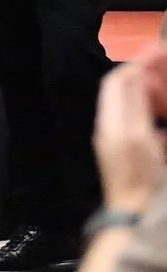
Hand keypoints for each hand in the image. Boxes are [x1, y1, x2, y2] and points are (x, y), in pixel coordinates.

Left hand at [94, 46, 166, 212]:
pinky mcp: (137, 158)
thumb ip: (135, 105)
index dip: (136, 65)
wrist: (136, 219)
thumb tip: (135, 73)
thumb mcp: (138, 137)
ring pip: (138, 111)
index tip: (157, 52)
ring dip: (155, 99)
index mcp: (110, 122)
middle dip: (147, 79)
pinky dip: (159, 121)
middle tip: (165, 67)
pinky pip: (148, 131)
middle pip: (126, 95)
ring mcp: (123, 145)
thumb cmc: (138, 177)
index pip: (116, 83)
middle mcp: (112, 130)